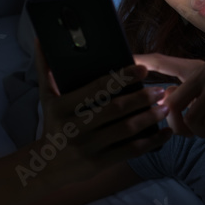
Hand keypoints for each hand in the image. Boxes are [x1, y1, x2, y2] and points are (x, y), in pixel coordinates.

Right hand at [33, 39, 171, 183]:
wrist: (46, 165)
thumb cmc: (52, 124)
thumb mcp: (46, 98)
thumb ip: (45, 68)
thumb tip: (40, 38)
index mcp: (62, 107)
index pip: (97, 88)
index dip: (122, 77)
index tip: (142, 69)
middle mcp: (75, 127)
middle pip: (115, 109)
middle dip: (141, 98)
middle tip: (160, 89)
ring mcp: (88, 147)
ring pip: (126, 130)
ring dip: (149, 118)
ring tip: (165, 107)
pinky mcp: (99, 163)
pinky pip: (130, 151)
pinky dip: (151, 142)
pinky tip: (165, 133)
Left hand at [133, 53, 204, 136]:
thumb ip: (184, 101)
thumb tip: (163, 105)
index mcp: (196, 68)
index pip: (164, 62)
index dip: (143, 62)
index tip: (123, 60)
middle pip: (173, 102)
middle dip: (178, 125)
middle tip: (193, 130)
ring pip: (190, 117)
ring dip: (199, 130)